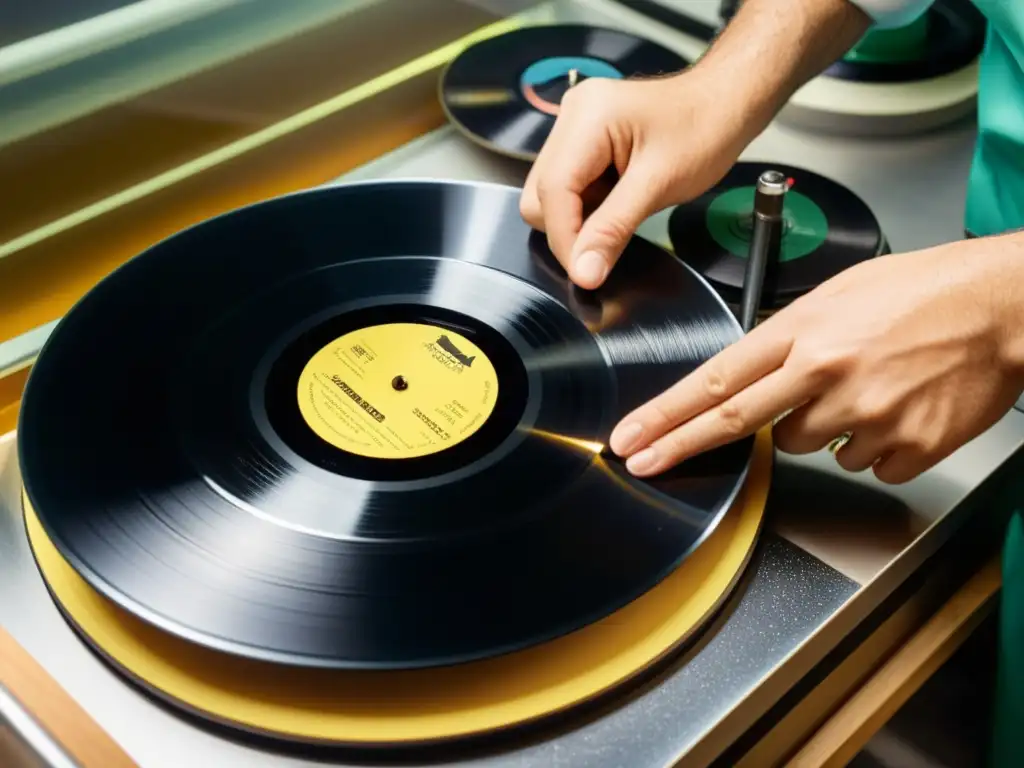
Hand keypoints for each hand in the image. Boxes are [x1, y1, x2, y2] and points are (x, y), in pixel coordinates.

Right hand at [519, 72, 752, 289]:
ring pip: (549, 196)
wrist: (724, 105)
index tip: (586, 272)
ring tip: (623, 206)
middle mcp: (571, 116)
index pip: (552, 191)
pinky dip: (587, 206)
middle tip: (611, 236)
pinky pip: (566, 188)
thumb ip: (613, 230)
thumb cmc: (704, 130)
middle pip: (540, 195)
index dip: (565, 238)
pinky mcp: (580, 142)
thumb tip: (584, 271)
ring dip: (580, 217)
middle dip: (570, 228)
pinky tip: (617, 198)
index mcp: (587, 117)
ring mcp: (573, 127)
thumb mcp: (659, 186)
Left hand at [607, 240, 1023, 483]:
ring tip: (860, 387)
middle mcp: (826, 374)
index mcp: (805, 330)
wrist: (1002, 304)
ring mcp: (866, 415)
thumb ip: (786, 339)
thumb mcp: (837, 295)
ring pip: (803, 447)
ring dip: (816, 427)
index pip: (717, 379)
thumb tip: (748, 380)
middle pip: (735, 423)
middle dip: (680, 446)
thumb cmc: (922, 291)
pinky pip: (862, 464)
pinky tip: (893, 408)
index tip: (632, 435)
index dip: (667, 414)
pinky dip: (868, 445)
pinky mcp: (906, 448)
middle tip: (644, 461)